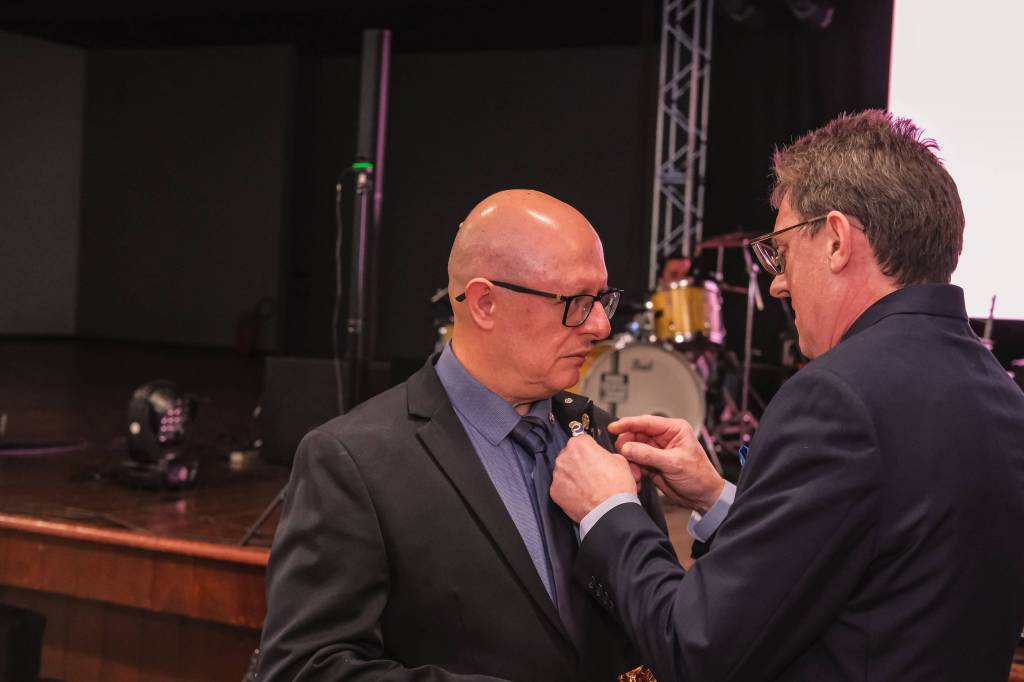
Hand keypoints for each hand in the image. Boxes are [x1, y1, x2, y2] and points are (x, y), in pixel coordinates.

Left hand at [550, 434, 637, 523]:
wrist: (610, 510)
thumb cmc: (616, 487)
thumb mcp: (621, 461)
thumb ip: (606, 454)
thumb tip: (604, 458)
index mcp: (580, 444)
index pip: (581, 440)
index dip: (589, 449)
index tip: (592, 455)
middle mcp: (565, 457)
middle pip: (570, 455)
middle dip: (579, 462)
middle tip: (591, 473)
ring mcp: (558, 474)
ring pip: (564, 471)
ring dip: (572, 476)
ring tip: (587, 486)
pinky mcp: (554, 491)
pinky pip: (561, 487)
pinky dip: (568, 491)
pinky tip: (580, 495)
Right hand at [609, 415, 724, 513]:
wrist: (703, 497)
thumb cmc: (700, 476)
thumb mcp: (674, 463)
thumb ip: (649, 454)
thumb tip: (627, 447)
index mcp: (674, 430)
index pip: (646, 422)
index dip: (628, 423)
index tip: (613, 427)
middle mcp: (663, 438)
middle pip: (636, 434)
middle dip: (627, 444)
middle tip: (621, 453)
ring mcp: (656, 451)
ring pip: (633, 449)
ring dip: (629, 459)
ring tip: (632, 469)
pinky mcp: (651, 464)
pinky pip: (635, 463)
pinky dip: (632, 469)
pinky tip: (636, 476)